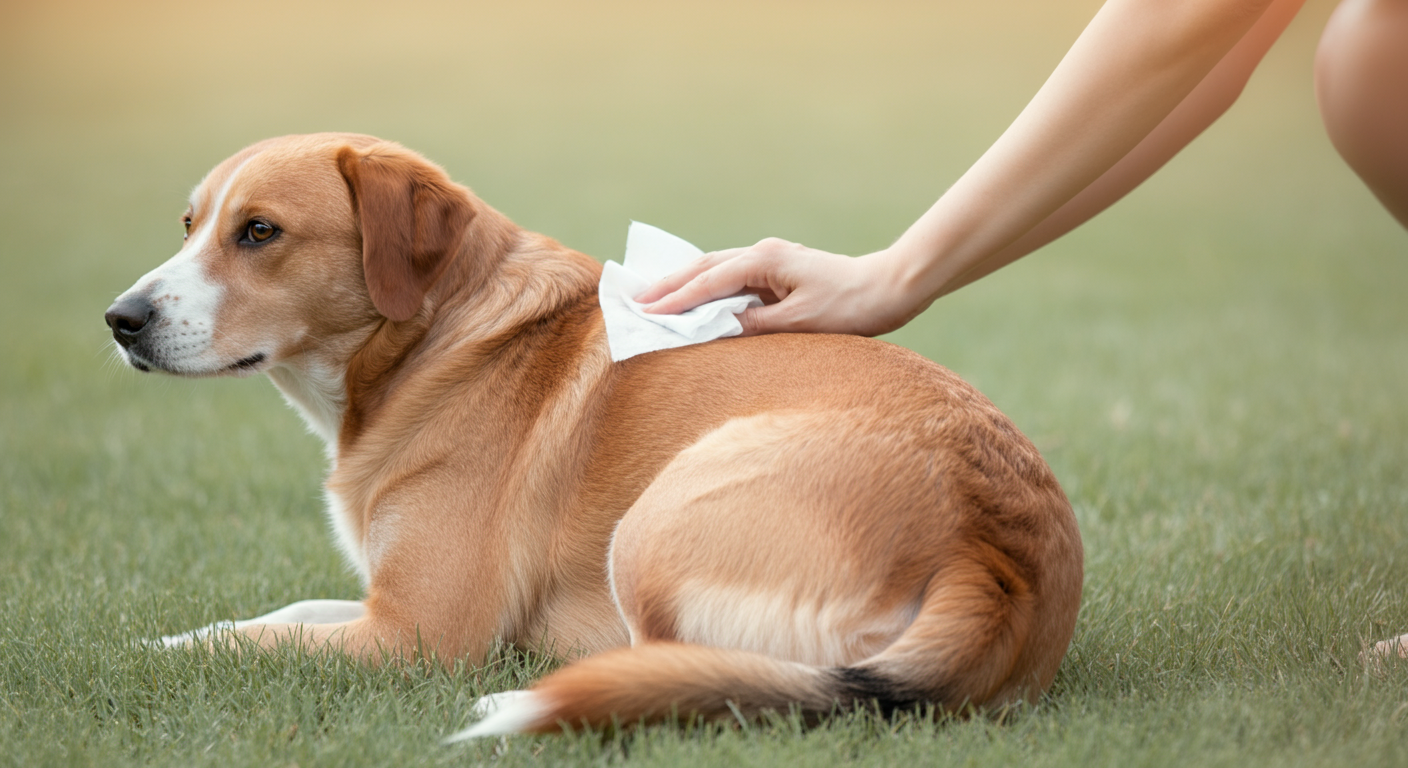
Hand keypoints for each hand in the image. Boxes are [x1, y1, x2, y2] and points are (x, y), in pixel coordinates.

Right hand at [634, 238, 927, 336]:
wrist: (888, 288)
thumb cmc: (849, 307)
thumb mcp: (799, 323)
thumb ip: (754, 324)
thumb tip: (718, 324)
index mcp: (764, 260)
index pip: (708, 282)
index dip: (675, 298)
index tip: (645, 310)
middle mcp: (763, 253)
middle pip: (704, 267)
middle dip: (670, 284)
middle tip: (635, 299)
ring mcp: (771, 258)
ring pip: (717, 269)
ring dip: (686, 282)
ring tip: (655, 296)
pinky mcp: (779, 269)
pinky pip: (733, 277)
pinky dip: (709, 286)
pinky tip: (697, 296)